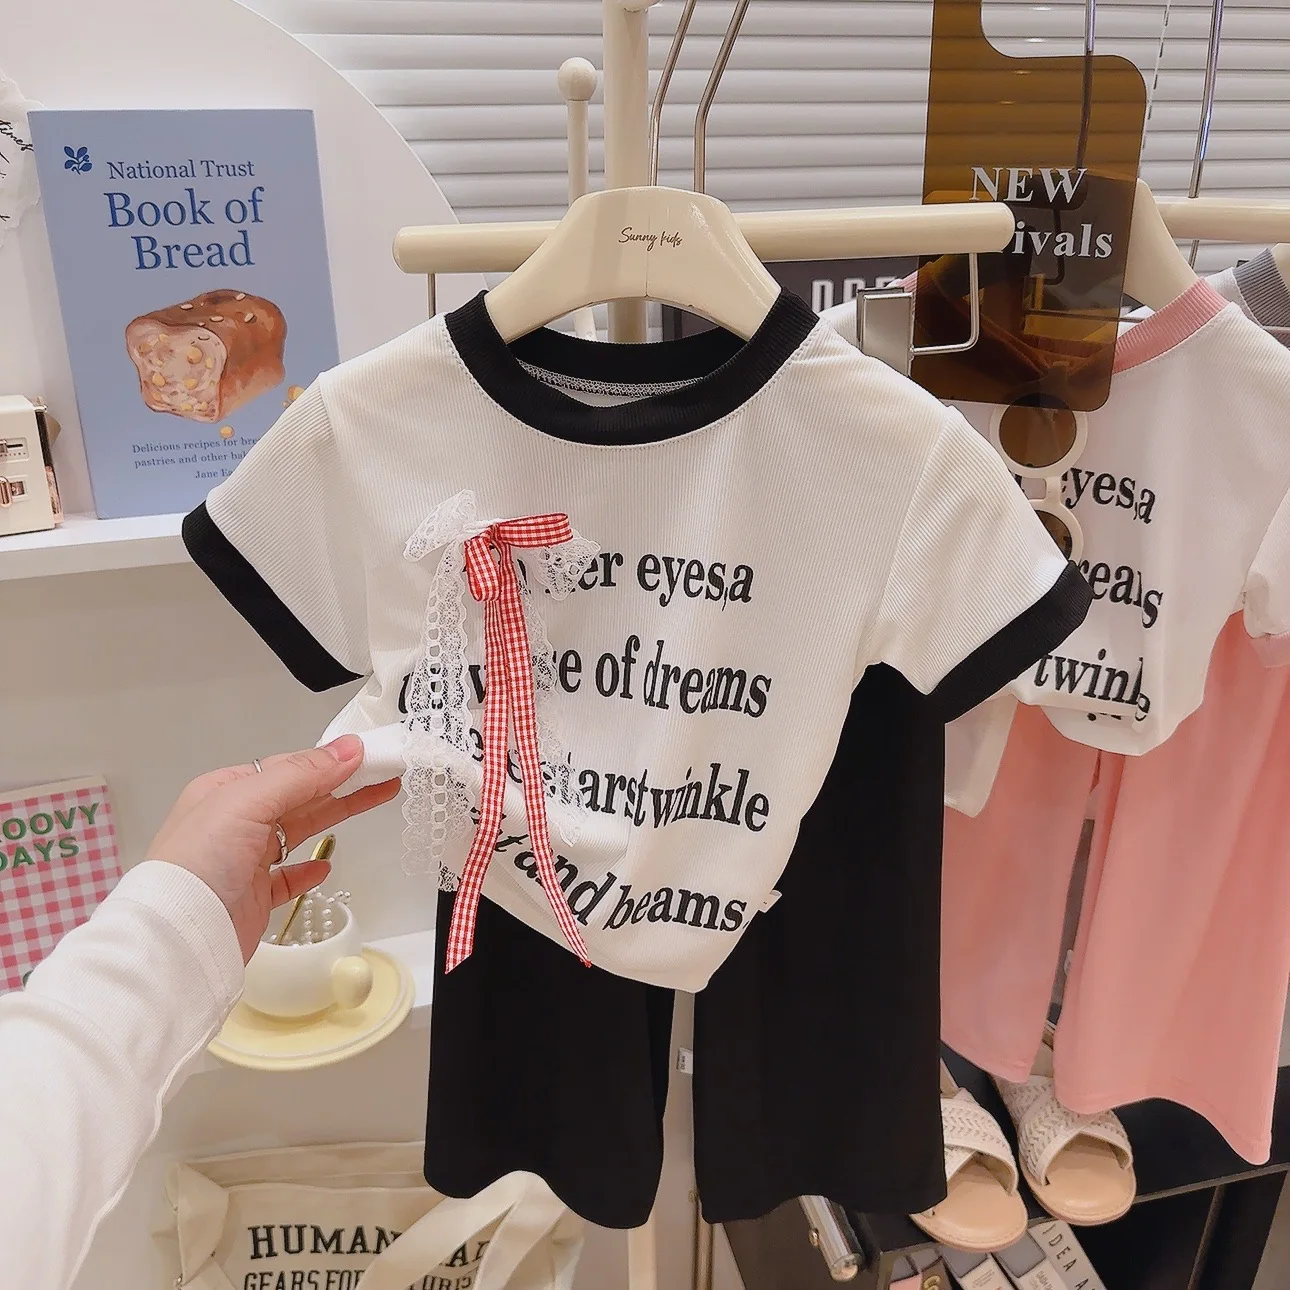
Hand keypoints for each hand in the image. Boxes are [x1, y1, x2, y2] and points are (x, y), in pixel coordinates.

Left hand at [147, 735, 400, 961]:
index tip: (371, 755)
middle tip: (388, 773)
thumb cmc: (200, 860)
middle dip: (343, 783)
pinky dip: (308, 870)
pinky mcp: (252, 897)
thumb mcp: (247, 802)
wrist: (178, 937)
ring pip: (299, 831)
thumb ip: (301, 775)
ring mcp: (243, 861)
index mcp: (226, 791)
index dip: (330, 760)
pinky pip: (286, 878)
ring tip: (375, 800)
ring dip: (335, 816)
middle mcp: (233, 822)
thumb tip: (349, 748)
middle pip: (300, 796)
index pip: (288, 767)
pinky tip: (324, 866)